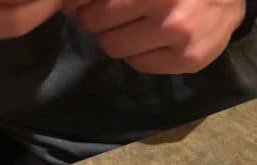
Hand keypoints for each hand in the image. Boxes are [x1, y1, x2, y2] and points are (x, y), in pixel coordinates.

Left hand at [64, 0, 245, 73]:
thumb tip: (68, 4)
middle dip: (96, 20)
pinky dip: (138, 55)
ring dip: (116, 38)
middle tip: (108, 15)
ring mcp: (177, 34)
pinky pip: (140, 65)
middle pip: (97, 23)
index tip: (82, 5)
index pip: (93, 1)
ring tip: (131, 27)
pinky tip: (151, 41)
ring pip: (115, 47)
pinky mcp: (188, 59)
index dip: (78, 3)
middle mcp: (163, 3)